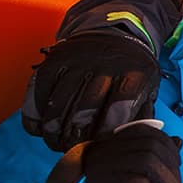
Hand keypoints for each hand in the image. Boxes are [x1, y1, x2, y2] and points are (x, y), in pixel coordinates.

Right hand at [23, 31, 159, 151]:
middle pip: (86, 106)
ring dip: (53, 129)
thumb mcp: (147, 89)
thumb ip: (140, 116)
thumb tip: (124, 144)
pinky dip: (35, 113)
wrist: (114, 34)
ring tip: (55, 143)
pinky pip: (39, 89)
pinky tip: (40, 128)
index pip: (121, 104)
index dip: (108, 130)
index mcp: (135, 73)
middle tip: (71, 149)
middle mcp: (106, 63)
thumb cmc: (131, 72)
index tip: (99, 145)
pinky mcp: (55, 58)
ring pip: (59, 100)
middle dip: (76, 135)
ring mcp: (78, 59)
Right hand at [81, 122, 182, 182]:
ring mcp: (102, 167)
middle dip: (172, 165)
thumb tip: (177, 141)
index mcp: (110, 144)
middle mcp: (103, 151)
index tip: (176, 160)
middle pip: (150, 145)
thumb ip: (155, 155)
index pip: (143, 131)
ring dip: (168, 181)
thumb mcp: (138, 173)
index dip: (165, 143)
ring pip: (148, 162)